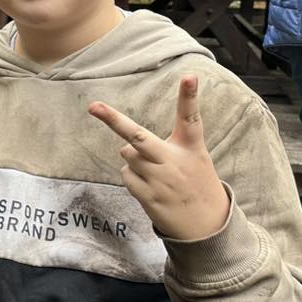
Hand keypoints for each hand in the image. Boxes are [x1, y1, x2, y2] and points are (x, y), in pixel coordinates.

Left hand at [87, 75, 230, 241]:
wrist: (207, 226)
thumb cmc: (196, 184)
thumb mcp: (193, 159)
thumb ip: (161, 148)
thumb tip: (123, 149)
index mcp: (191, 147)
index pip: (190, 117)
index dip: (189, 96)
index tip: (189, 75)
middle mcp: (174, 160)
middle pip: (138, 136)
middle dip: (114, 120)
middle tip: (94, 106)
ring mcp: (159, 179)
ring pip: (127, 156)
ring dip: (135, 160)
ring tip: (157, 174)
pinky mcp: (148, 196)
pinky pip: (126, 176)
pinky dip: (133, 177)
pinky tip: (152, 188)